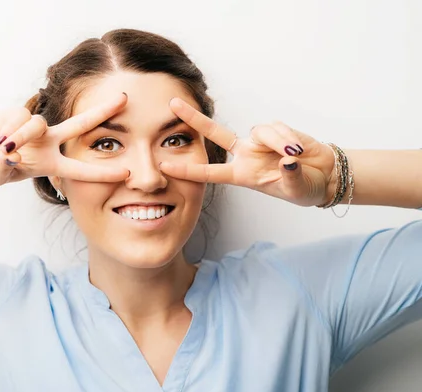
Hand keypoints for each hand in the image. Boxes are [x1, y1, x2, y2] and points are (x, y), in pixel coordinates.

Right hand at [0, 93, 129, 185]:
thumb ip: (3, 168)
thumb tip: (11, 154)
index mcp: (49, 164)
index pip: (81, 170)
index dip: (103, 173)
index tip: (126, 173)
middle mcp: (48, 144)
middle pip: (82, 124)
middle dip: (103, 111)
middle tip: (126, 98)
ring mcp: (35, 127)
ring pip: (40, 124)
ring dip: (22, 136)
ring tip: (2, 147)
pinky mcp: (19, 112)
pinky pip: (21, 117)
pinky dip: (8, 129)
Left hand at [159, 98, 335, 206]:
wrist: (325, 176)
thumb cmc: (305, 188)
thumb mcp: (296, 190)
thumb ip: (290, 177)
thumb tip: (286, 161)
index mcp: (242, 175)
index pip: (209, 173)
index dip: (187, 169)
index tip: (164, 165)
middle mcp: (245, 155)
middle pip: (214, 133)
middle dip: (194, 118)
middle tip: (172, 103)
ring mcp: (259, 141)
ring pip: (259, 131)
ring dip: (277, 142)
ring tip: (294, 156)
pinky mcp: (276, 131)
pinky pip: (276, 128)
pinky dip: (287, 137)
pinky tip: (297, 149)